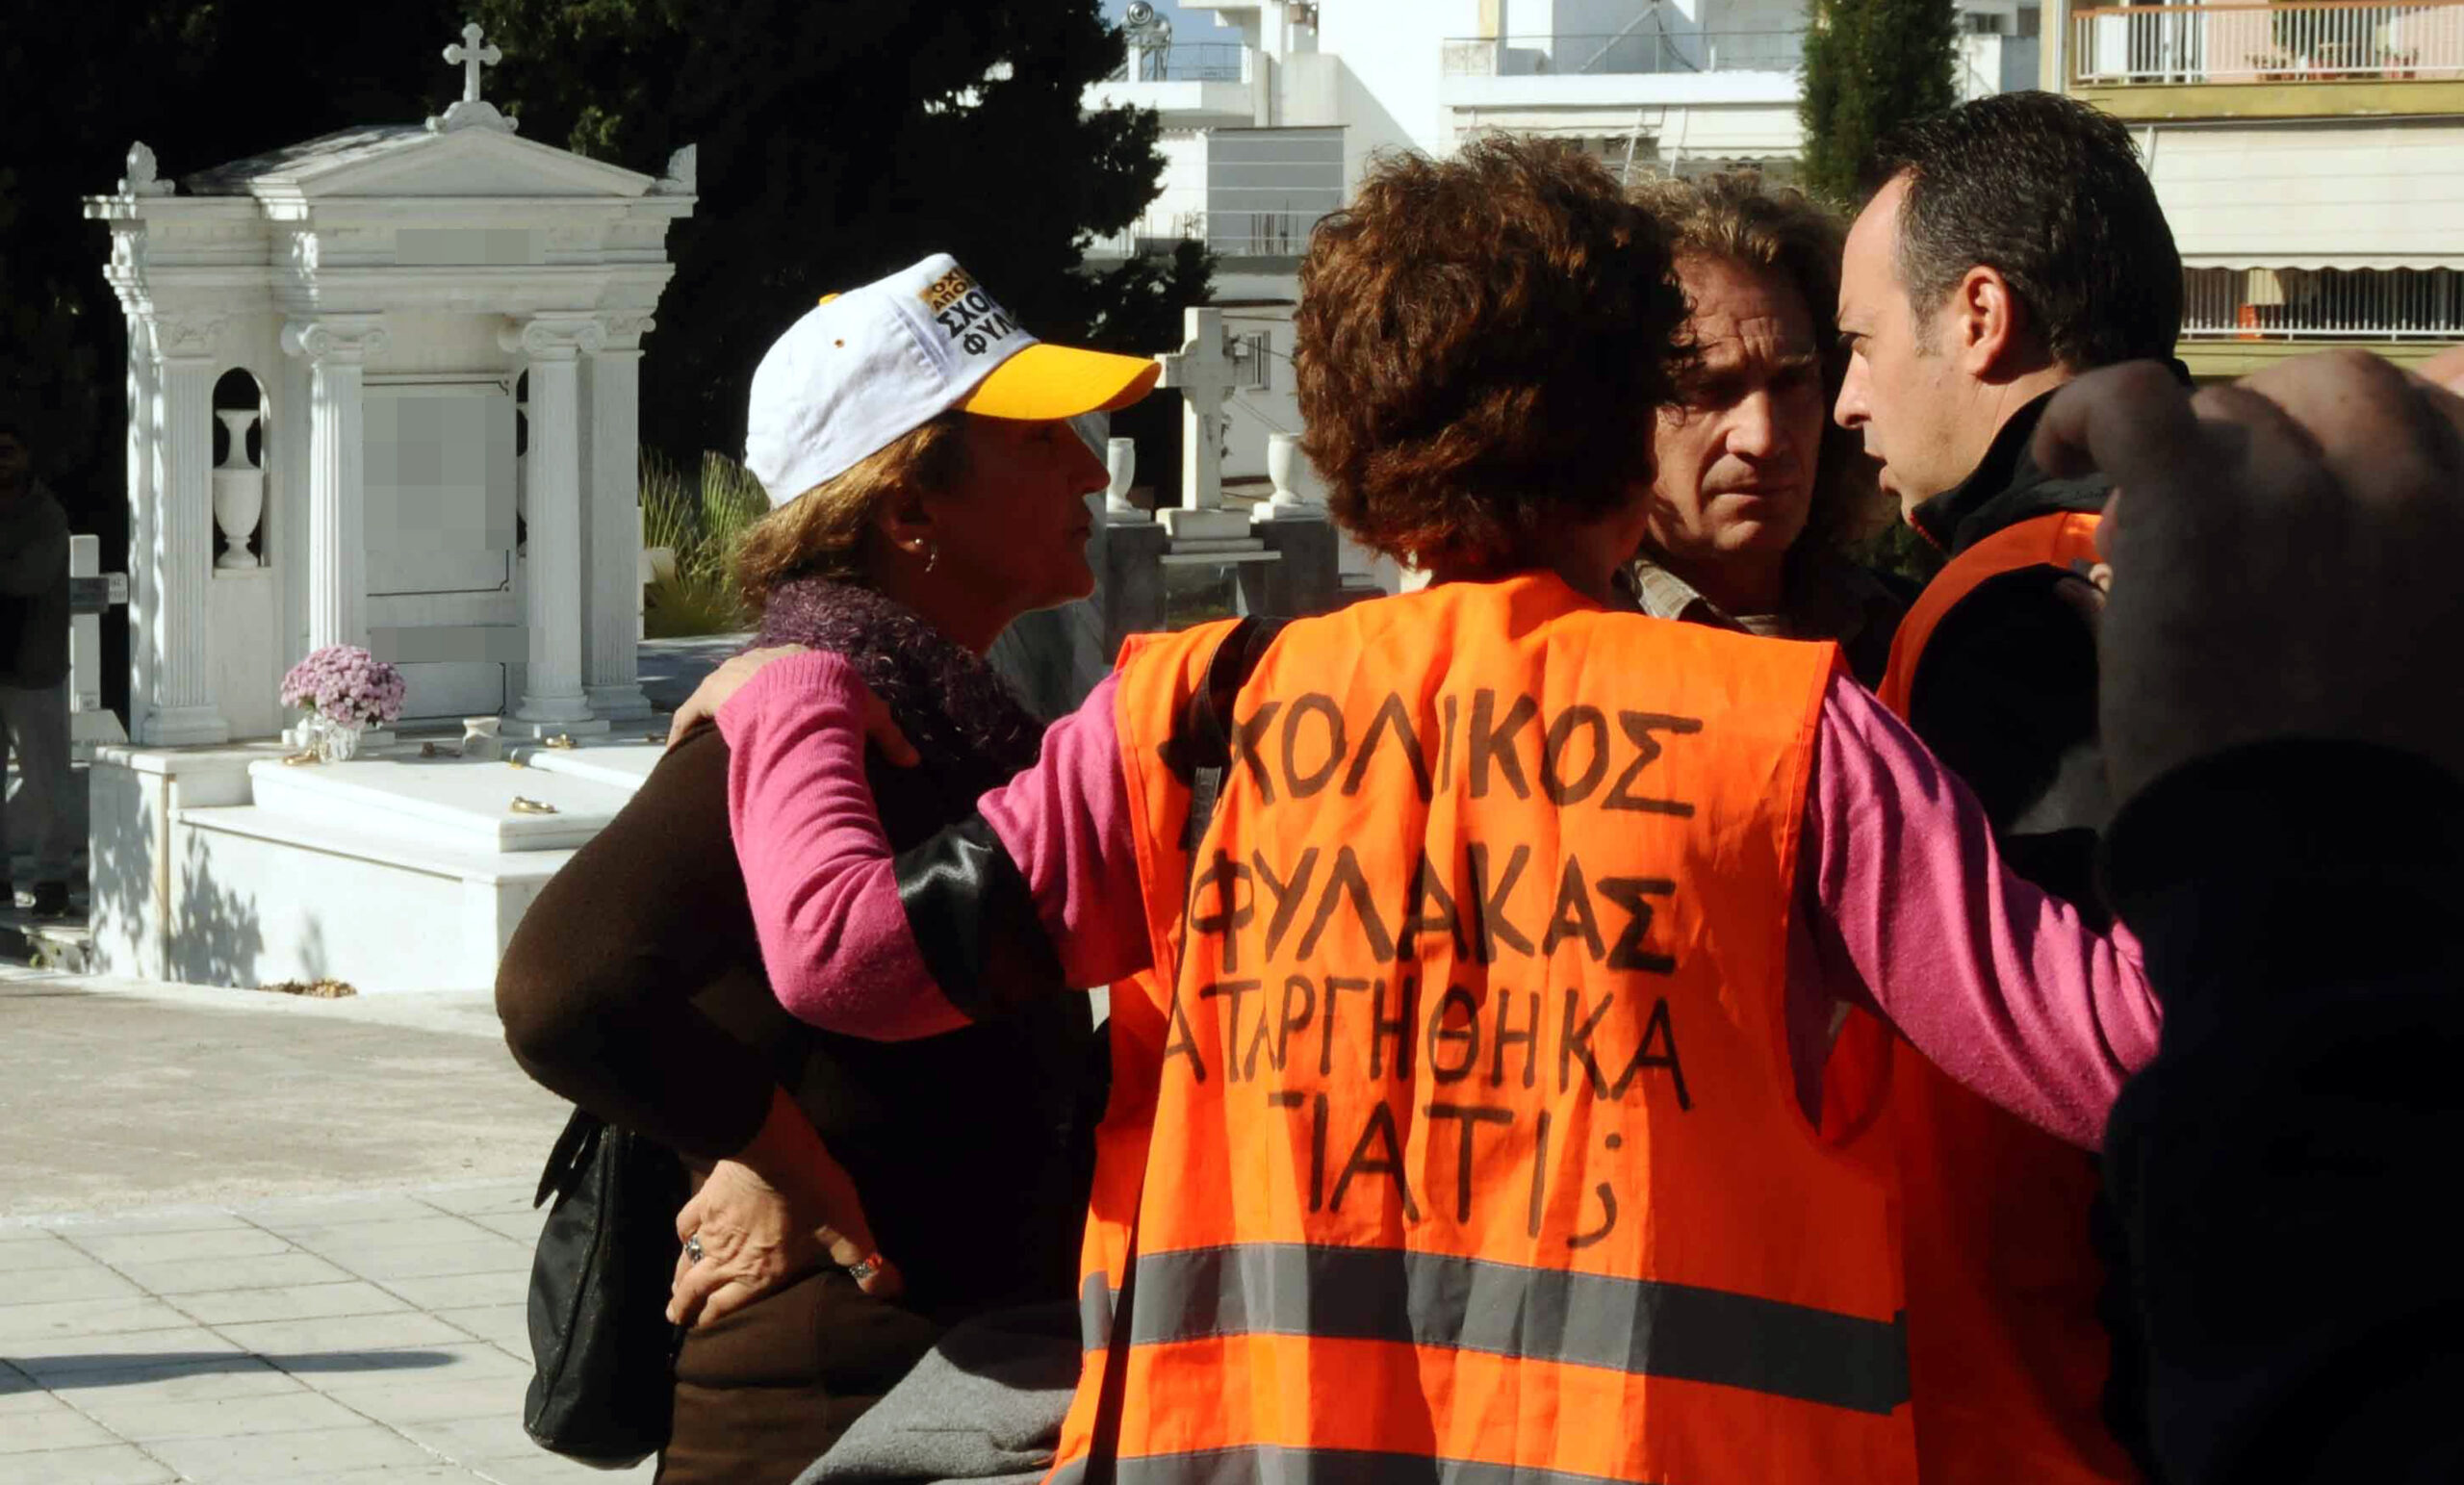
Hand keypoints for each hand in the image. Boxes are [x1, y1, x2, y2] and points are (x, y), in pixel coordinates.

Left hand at [665, 645, 920, 766]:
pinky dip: (685, 727)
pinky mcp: (712, 692)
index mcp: (802, 660)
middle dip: (753, 698)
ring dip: (719, 712)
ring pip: (723, 692)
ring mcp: (736, 673)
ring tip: (717, 737)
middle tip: (754, 725)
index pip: (792, 672)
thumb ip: (891, 738)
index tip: (791, 712)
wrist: (803, 699)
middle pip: (755, 678)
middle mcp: (765, 660)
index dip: (791, 692)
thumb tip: (915, 761)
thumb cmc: (838, 706)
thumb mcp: (873, 719)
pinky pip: (693, 710)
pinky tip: (679, 745)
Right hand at [668, 1092, 904, 1327]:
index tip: (697, 1330)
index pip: (728, 1307)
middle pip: (697, 1290)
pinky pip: (685, 1224)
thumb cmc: (813, 1194)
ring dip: (678, 1279)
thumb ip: (868, 1265)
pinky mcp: (704, 1200)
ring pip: (686, 1262)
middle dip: (685, 1307)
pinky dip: (682, 1235)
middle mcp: (729, 1259)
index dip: (712, 1321)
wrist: (774, 1151)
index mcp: (760, 1273)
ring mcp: (712, 1230)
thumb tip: (892, 1291)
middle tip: (674, 1317)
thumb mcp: (849, 1232)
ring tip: (673, 1291)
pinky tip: (683, 1236)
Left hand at [2036, 347, 2463, 803]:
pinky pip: (2131, 401)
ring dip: (2195, 464)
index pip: (2453, 393)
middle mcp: (2411, 477)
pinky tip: (2061, 452)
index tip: (2337, 481)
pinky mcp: (2201, 499)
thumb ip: (2417, 574)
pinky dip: (2086, 413)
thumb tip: (2328, 524)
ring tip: (2159, 545)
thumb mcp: (2450, 669)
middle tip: (2231, 517)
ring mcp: (2303, 481)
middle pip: (2336, 389)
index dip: (2387, 431)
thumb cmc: (2380, 794)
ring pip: (2233, 410)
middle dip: (2281, 439)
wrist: (2316, 858)